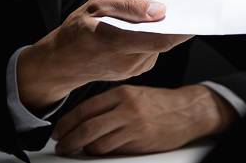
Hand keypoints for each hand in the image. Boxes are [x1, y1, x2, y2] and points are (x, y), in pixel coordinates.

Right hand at [17, 0, 192, 110]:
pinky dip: (156, 33)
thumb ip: (128, 6)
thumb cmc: (76, 30)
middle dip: (176, 18)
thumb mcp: (96, 6)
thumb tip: (159, 9)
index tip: (192, 2)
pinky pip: (154, 48)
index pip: (161, 39)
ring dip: (165, 25)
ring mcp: (134, 70)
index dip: (182, 23)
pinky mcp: (137, 70)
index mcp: (116, 43)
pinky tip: (149, 22)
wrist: (62, 62)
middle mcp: (129, 62)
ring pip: (160, 44)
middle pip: (165, 40)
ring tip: (161, 6)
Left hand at [51, 84, 236, 155]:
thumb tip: (81, 119)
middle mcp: (127, 109)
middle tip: (62, 146)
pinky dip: (103, 152)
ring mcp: (134, 128)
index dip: (66, 123)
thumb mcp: (132, 94)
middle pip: (87, 129)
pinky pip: (114, 151)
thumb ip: (108, 104)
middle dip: (69, 141)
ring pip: (98, 144)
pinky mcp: (141, 143)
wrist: (187, 111)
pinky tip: (100, 150)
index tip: (57, 132)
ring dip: (85, 149)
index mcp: (121, 93)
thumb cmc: (159, 103)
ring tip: (80, 149)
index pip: (85, 110)